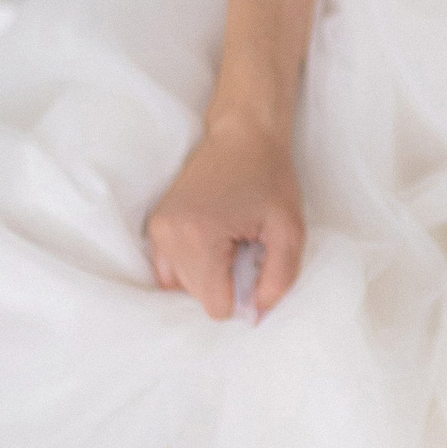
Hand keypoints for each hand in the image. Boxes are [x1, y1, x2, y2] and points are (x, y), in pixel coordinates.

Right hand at [145, 114, 304, 320]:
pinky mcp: (156, 224)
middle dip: (225, 282)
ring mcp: (158, 229)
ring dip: (208, 275)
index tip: (255, 262)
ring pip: (181, 286)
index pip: (215, 306)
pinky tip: (213, 245)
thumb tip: (257, 313)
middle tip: (244, 245)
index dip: (243, 294)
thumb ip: (279, 278)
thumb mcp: (290, 229)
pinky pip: (167, 269)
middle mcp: (170, 236)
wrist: (243, 134)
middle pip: (197, 298)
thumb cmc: (270, 177)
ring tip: (229, 242)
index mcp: (199, 238)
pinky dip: (191, 266)